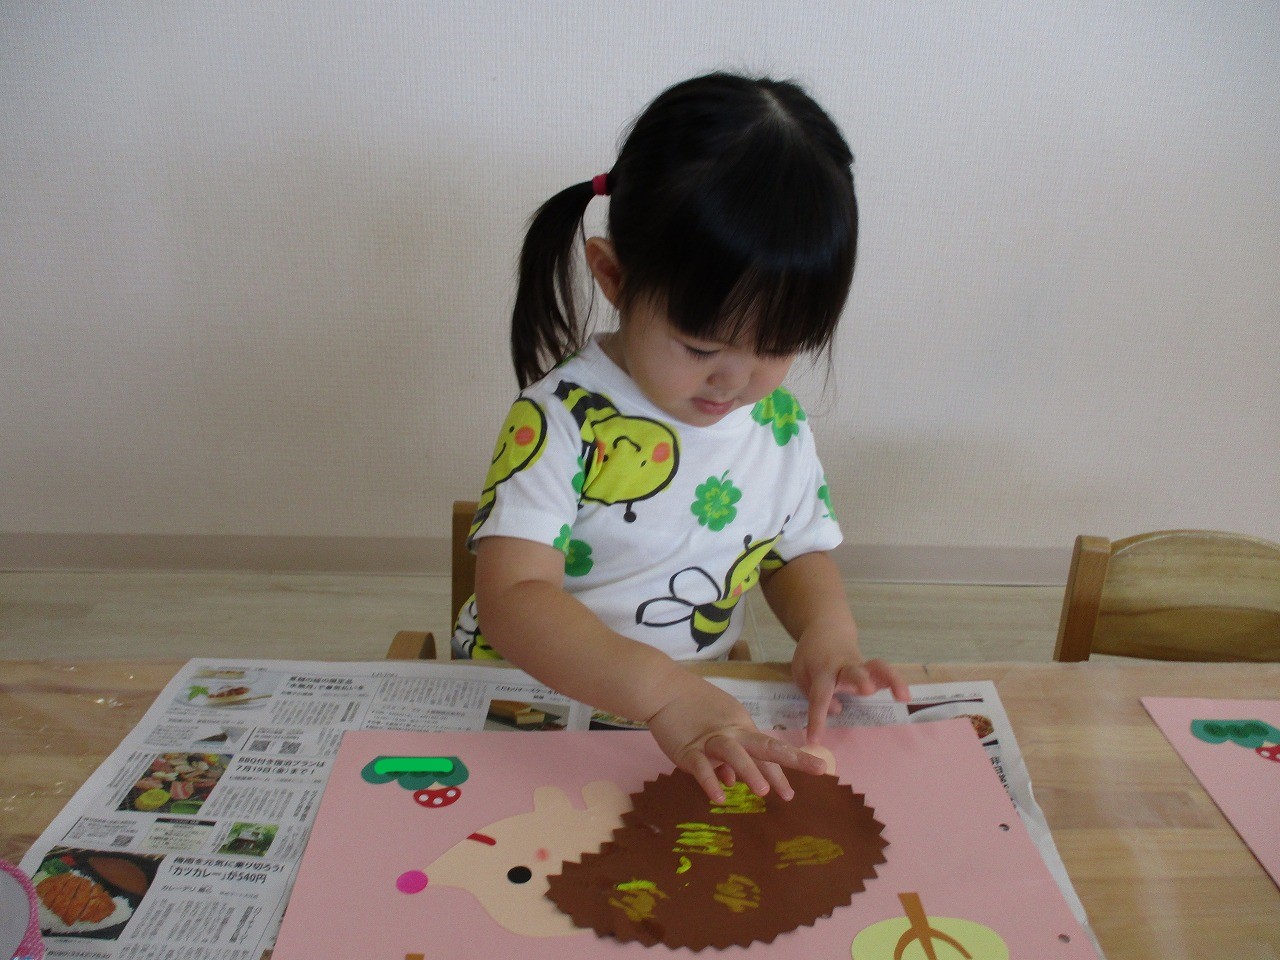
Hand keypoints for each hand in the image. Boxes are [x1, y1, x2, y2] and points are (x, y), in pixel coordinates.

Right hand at [645, 675, 826, 802]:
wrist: (661, 688)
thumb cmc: (690, 708)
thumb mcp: (714, 730)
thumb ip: (724, 759)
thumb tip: (733, 782)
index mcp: (740, 727)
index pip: (769, 749)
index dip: (792, 762)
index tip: (819, 771)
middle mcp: (730, 732)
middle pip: (764, 746)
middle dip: (792, 760)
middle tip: (818, 770)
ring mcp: (709, 740)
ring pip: (734, 754)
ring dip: (750, 771)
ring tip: (764, 791)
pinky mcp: (686, 748)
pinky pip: (700, 766)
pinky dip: (709, 780)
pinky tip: (719, 796)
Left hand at [793, 629, 909, 743]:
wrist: (826, 631)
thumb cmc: (812, 657)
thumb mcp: (801, 673)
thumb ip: (813, 693)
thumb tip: (836, 710)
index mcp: (821, 670)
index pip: (819, 696)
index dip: (817, 718)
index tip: (814, 739)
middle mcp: (843, 667)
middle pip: (853, 671)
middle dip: (861, 680)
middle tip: (868, 690)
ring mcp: (861, 665)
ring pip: (877, 667)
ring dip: (890, 679)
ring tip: (903, 696)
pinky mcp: (872, 668)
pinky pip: (886, 672)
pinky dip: (897, 682)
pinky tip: (906, 697)